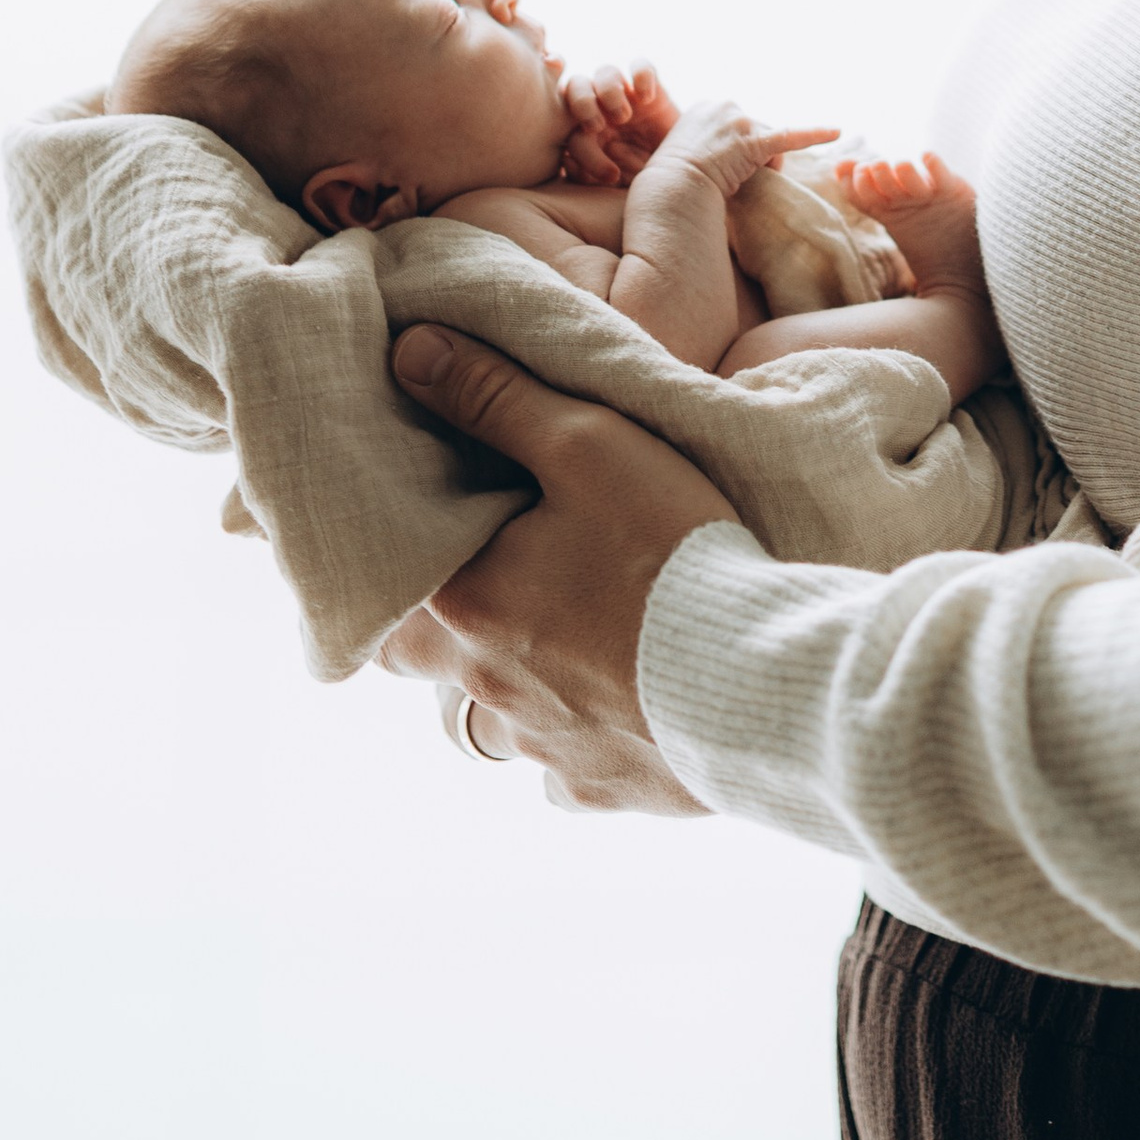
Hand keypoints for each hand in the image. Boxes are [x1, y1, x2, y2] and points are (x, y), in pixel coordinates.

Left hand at [377, 324, 741, 808]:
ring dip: (509, 682)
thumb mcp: (588, 444)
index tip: (411, 530)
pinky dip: (576, 736)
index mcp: (465, 607)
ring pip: (492, 720)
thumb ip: (497, 396)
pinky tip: (615, 703)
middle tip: (480, 580)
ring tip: (557, 638)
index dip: (389, 555)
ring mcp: (542, 748)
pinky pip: (563, 767)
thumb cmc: (669, 555)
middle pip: (421, 664)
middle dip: (438, 625)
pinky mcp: (601, 787)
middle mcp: (485, 690)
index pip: (378, 585)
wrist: (762, 686)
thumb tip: (409, 352)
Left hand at [559, 60, 680, 186]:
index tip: (605, 173)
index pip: (566, 126)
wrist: (679, 174)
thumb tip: (566, 161)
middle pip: (576, 86)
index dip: (579, 148)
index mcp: (584, 130)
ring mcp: (627, 96)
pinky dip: (642, 75)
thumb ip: (589, 174)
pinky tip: (647, 99)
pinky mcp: (653, 88)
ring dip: (608, 92)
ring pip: (605, 72)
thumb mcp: (616, 183)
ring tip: (624, 116)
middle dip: (582, 104)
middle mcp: (602, 108)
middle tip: (597, 127)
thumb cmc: (642, 181)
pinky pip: (641, 65)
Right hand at [648, 93, 842, 201]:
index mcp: (707, 106)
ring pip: (770, 144)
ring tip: (734, 182)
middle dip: (752, 158)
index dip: (736, 152)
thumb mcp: (682, 151)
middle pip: (757, 132)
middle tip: (729, 180)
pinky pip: (792, 136)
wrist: (670, 191)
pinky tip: (837, 131)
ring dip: (763, 165)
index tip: (720, 169)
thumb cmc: (670, 182)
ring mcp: (741, 121)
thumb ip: (701, 144)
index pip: (739, 126)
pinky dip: (816, 133)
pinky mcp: (755, 140)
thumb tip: (711, 158)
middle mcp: (725, 106)